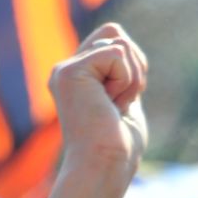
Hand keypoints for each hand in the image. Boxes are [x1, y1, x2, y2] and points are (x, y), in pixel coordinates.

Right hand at [46, 24, 149, 197]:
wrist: (106, 164)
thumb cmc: (119, 143)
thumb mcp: (123, 98)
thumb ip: (119, 72)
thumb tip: (119, 43)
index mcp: (78, 75)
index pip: (114, 37)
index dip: (132, 65)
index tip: (121, 100)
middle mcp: (65, 69)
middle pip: (115, 33)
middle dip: (133, 67)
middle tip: (118, 102)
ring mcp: (64, 69)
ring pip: (119, 43)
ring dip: (131, 78)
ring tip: (113, 106)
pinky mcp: (69, 72)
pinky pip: (117, 54)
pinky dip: (126, 81)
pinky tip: (110, 105)